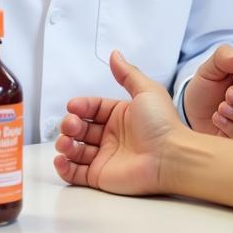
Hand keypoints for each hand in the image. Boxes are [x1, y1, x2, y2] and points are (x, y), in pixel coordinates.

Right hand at [53, 50, 184, 195]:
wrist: (171, 158)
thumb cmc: (162, 124)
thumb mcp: (146, 91)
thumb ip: (127, 73)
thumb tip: (115, 54)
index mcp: (120, 116)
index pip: (92, 108)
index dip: (81, 106)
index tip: (72, 106)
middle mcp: (111, 136)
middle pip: (80, 128)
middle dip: (69, 125)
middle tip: (70, 126)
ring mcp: (105, 157)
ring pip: (75, 150)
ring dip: (64, 144)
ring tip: (66, 142)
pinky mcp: (101, 177)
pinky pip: (75, 174)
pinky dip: (64, 168)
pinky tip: (61, 159)